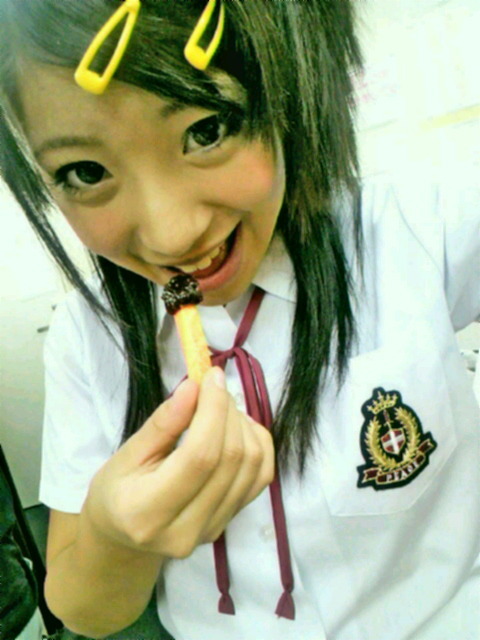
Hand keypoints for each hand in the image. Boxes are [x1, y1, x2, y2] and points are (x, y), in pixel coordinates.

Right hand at [84, 367, 274, 557]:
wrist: (123, 537)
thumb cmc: (116, 492)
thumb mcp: (126, 454)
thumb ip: (163, 423)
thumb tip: (195, 387)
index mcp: (149, 513)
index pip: (200, 456)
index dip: (213, 410)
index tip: (212, 377)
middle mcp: (187, 530)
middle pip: (231, 459)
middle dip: (228, 411)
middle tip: (213, 386)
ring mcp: (213, 530)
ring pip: (253, 466)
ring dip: (243, 425)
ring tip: (220, 408)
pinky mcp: (230, 523)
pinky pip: (261, 476)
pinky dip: (257, 443)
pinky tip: (236, 428)